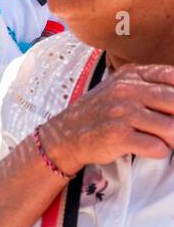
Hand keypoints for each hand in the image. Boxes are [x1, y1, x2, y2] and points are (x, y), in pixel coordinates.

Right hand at [39, 63, 173, 175]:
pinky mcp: (118, 136)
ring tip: (161, 140)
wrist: (64, 135)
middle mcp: (126, 90)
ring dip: (172, 139)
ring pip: (172, 128)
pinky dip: (159, 151)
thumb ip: (150, 84)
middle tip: (169, 129)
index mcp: (132, 75)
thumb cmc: (99, 113)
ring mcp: (122, 113)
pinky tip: (148, 148)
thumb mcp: (121, 87)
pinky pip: (158, 147)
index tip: (170, 110)